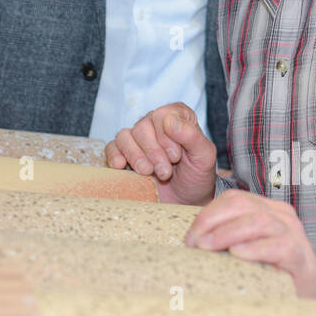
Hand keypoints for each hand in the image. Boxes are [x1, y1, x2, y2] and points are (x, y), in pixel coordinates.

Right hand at [103, 103, 217, 205]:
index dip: (166, 136)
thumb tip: (169, 120)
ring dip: (136, 156)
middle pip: (142, 127)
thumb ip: (192, 136)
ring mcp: (138, 139)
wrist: (185, 201)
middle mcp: (155, 124)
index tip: (176, 156)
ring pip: (124, 136)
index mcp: (177, 117)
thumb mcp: (204, 158)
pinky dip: (115, 156)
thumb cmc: (196, 176)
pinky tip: (122, 167)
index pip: (162, 114)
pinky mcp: (124, 154)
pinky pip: (112, 148)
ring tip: (148, 173)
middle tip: (165, 172)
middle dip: (153, 152)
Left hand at [185, 189, 315, 298]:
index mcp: (267, 209)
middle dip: (212, 221)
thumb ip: (226, 239)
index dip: (208, 214)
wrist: (308, 296)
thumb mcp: (246, 250)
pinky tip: (236, 254)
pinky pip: (277, 246)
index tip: (189, 238)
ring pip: (257, 221)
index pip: (233, 199)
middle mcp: (281, 216)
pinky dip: (254, 249)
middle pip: (242, 205)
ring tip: (207, 247)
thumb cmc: (271, 272)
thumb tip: (191, 241)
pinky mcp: (300, 256)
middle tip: (194, 243)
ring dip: (227, 233)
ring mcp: (293, 233)